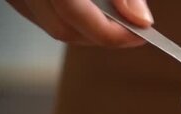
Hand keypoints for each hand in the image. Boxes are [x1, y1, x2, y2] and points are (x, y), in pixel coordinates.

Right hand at [6, 0, 152, 46]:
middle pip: (63, 30)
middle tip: (132, 31)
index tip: (142, 35)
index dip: (112, 33)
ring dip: (85, 29)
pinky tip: (88, 10)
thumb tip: (141, 20)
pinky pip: (38, 15)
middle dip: (102, 36)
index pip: (74, 15)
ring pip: (51, 26)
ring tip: (112, 17)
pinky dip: (67, 19)